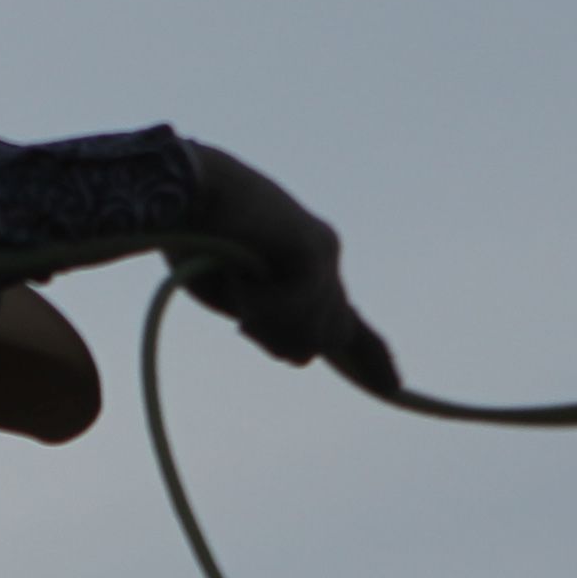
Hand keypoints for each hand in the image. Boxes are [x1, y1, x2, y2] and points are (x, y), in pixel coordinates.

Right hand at [177, 143, 399, 395]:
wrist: (182, 190)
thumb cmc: (197, 243)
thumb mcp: (237, 303)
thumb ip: (275, 330)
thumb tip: (305, 354)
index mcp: (307, 273)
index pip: (349, 323)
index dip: (373, 357)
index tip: (393, 387)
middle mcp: (325, 261)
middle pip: (325, 337)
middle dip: (279, 334)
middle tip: (239, 300)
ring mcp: (325, 254)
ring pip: (309, 331)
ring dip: (261, 317)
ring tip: (233, 274)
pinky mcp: (315, 249)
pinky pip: (295, 310)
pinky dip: (258, 302)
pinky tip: (241, 270)